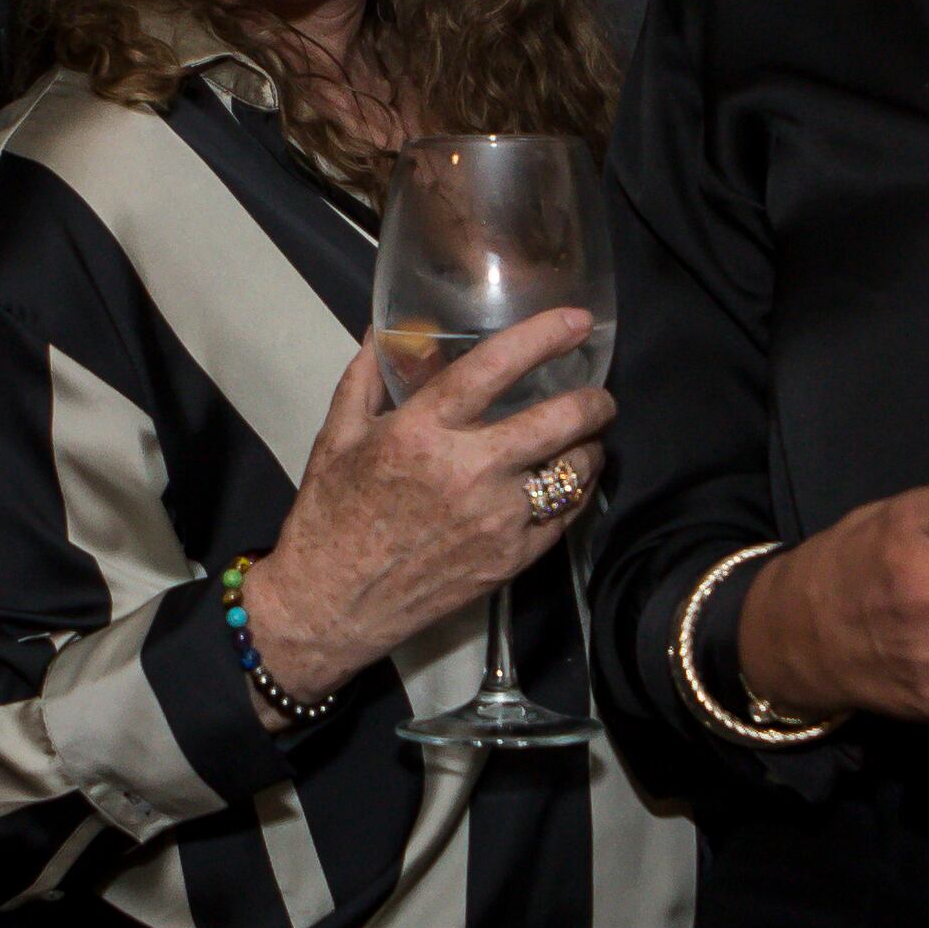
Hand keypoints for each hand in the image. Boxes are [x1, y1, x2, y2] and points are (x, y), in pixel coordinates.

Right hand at [233, 308, 611, 705]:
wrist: (331, 605)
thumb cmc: (330, 516)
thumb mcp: (336, 436)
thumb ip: (366, 376)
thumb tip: (386, 327)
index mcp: (420, 433)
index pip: (495, 368)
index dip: (543, 336)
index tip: (576, 322)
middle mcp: (467, 472)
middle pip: (558, 421)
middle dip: (592, 399)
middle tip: (598, 393)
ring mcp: (496, 520)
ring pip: (575, 471)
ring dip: (590, 446)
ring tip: (587, 437)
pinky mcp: (511, 560)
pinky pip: (567, 516)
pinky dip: (576, 490)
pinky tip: (568, 480)